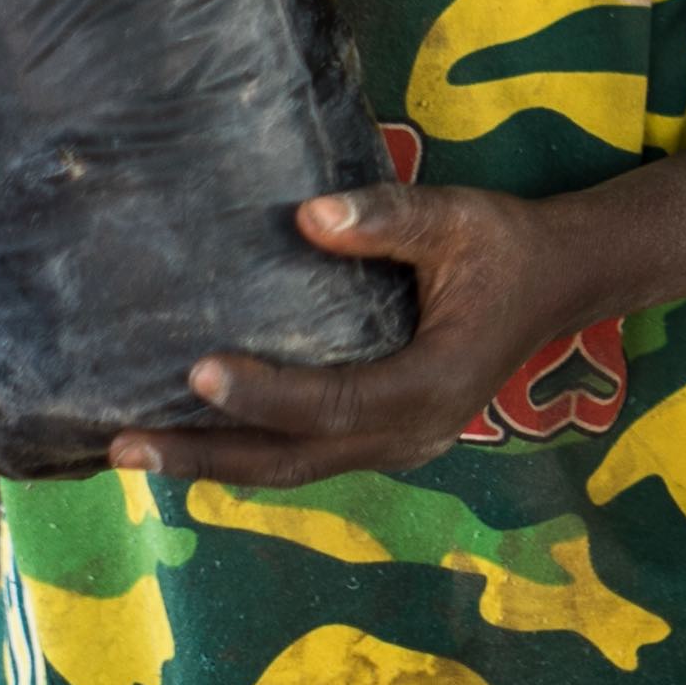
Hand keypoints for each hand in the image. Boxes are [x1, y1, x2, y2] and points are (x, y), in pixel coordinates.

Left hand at [111, 185, 581, 484]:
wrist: (561, 280)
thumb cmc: (508, 245)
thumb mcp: (458, 218)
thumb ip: (388, 219)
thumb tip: (308, 215)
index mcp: (432, 385)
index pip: (332, 403)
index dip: (263, 394)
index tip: (198, 368)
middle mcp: (412, 432)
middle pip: (294, 460)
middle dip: (207, 456)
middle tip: (125, 446)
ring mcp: (400, 444)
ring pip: (295, 469)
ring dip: (217, 462)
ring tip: (136, 451)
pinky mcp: (388, 437)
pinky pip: (309, 456)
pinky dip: (250, 451)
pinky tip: (198, 436)